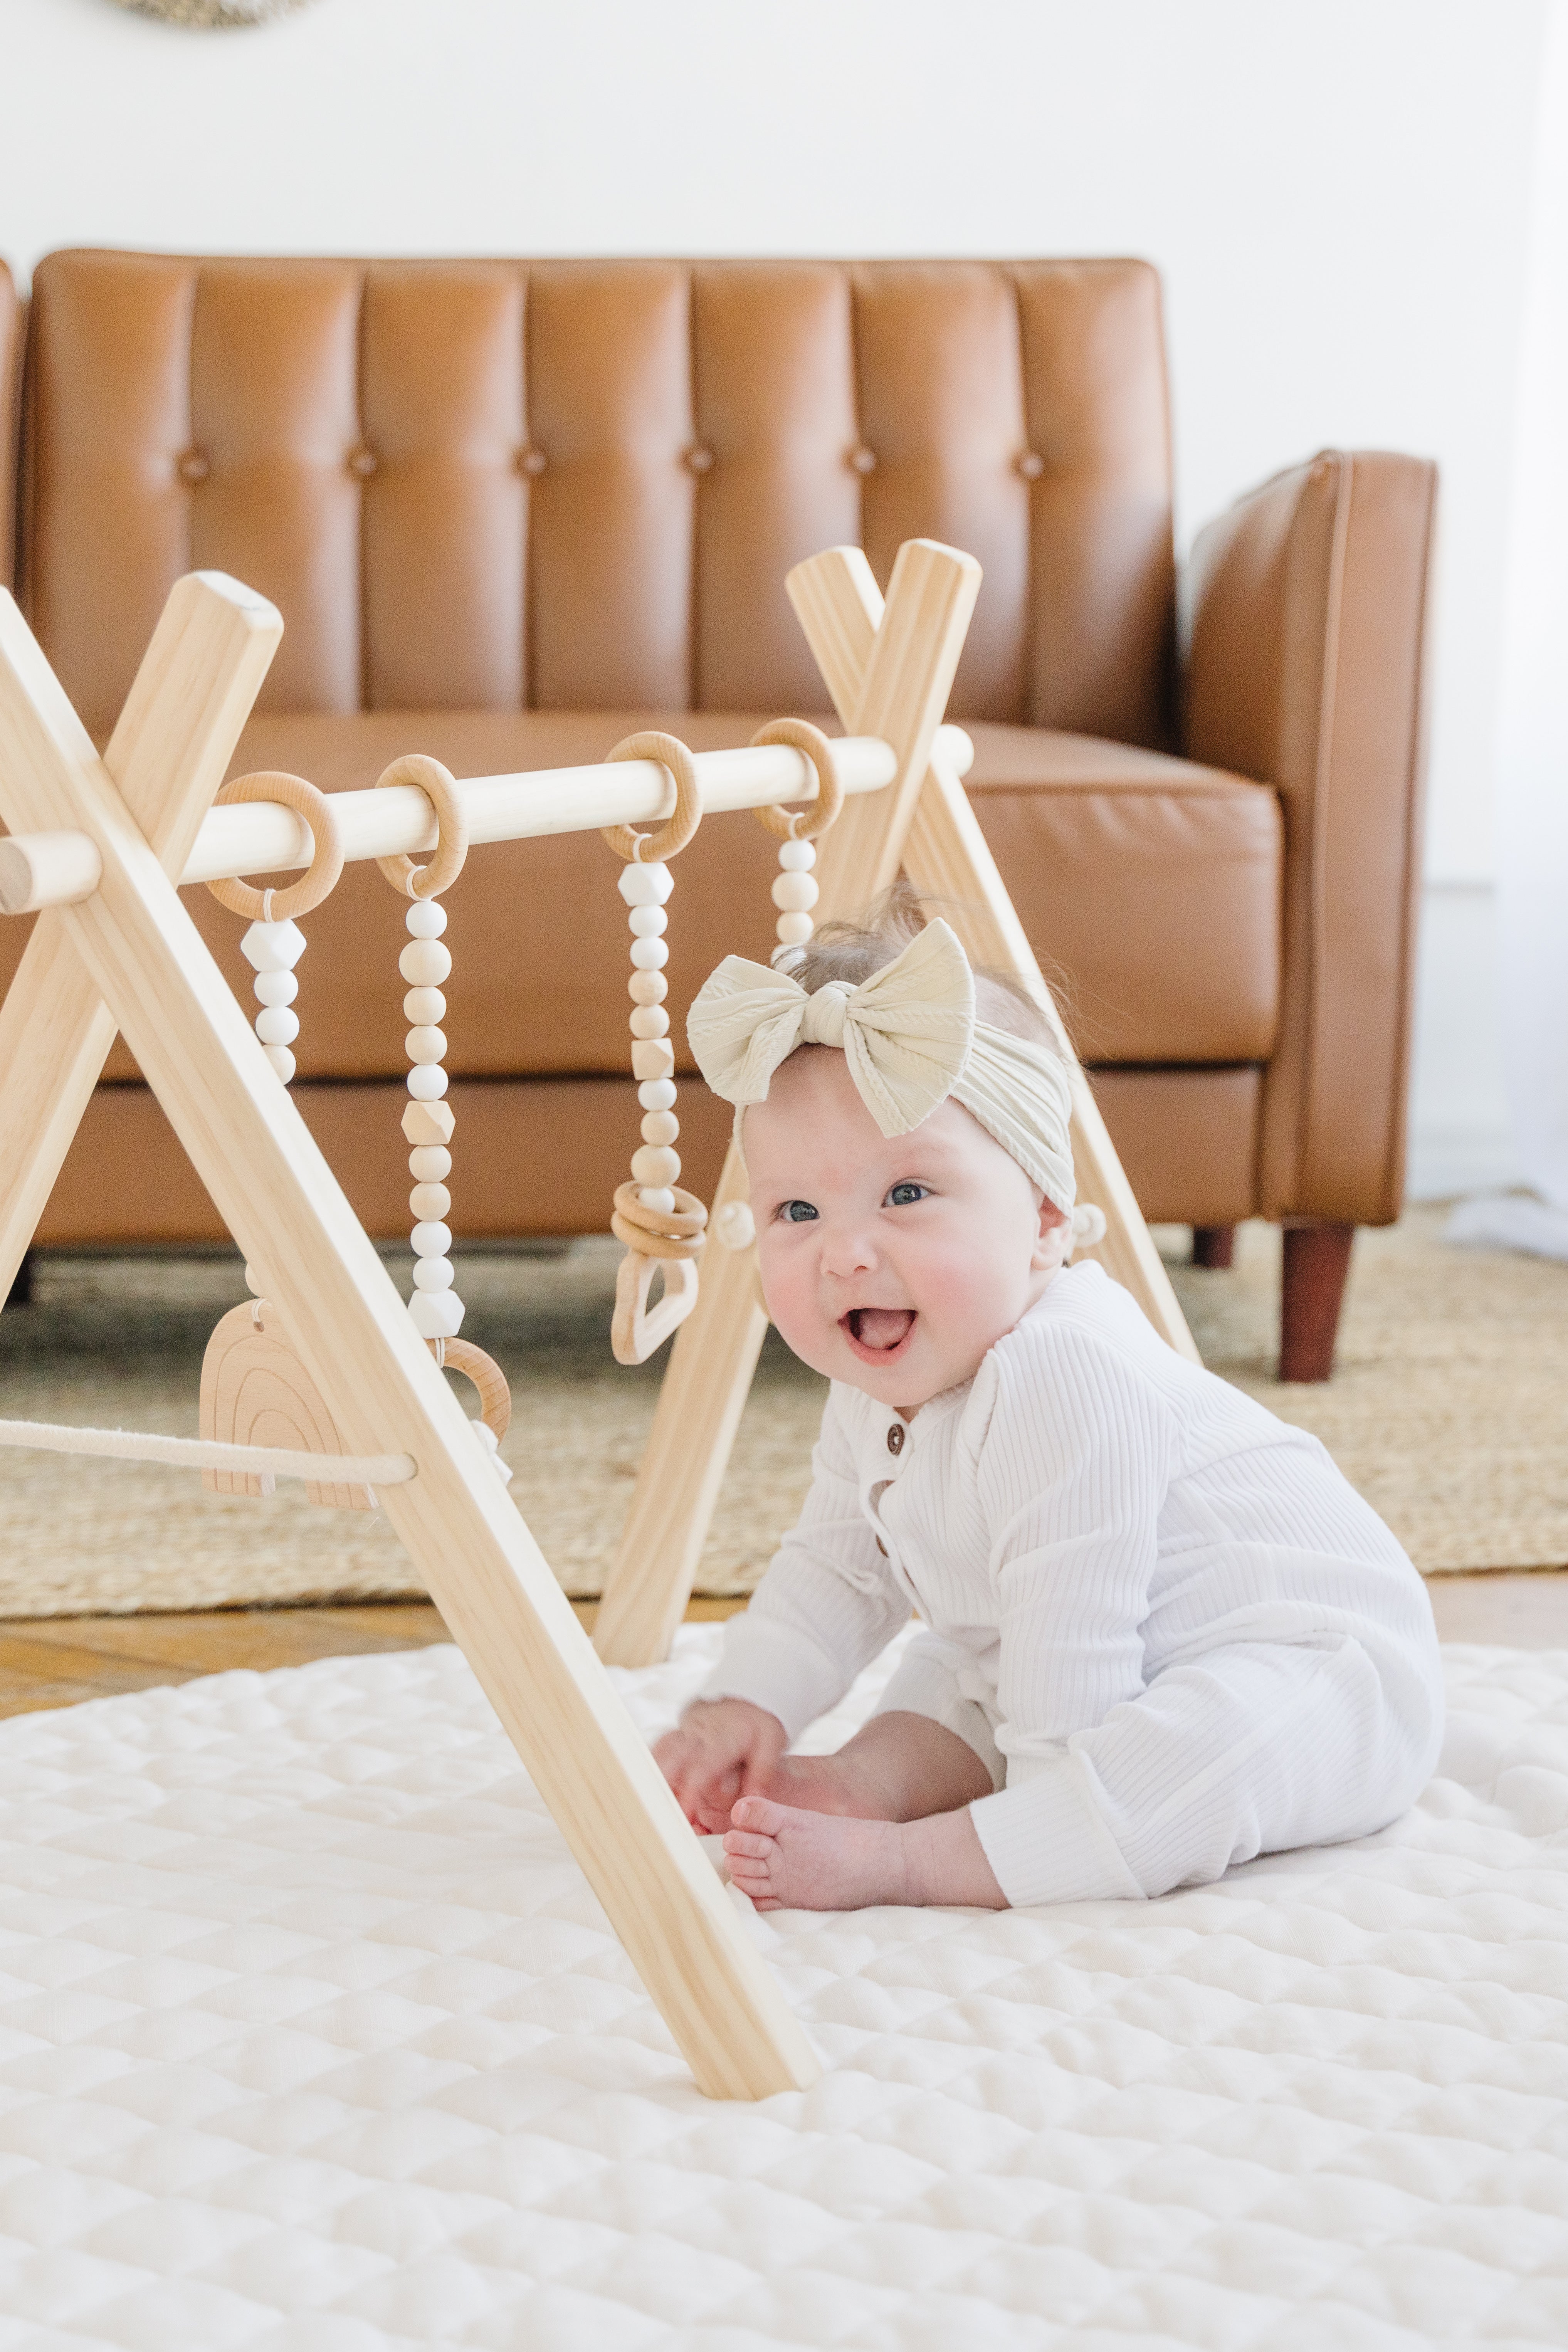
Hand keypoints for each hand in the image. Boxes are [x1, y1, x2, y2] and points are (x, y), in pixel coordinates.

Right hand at [654, 1698, 787, 1833]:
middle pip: (674, 1758)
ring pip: (662, 1752)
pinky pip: (659, 1747)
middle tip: (660, 1812)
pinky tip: (647, 1785)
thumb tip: (754, 1795)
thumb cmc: (756, 1725)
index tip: (685, 1813)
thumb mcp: (772, 1739)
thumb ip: (764, 1768)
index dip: (692, 1791)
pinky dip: (652, 1765)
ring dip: (654, 1776)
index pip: (703, 1767)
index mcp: (723, 1739)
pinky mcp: (677, 1734)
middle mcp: (700, 1734)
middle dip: (664, 1785)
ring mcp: (685, 1733)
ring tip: (651, 1803)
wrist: (742, 1700)